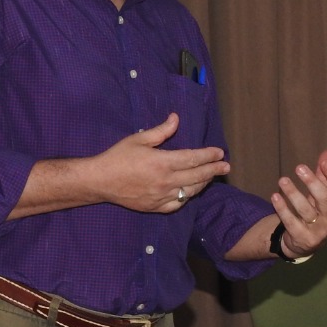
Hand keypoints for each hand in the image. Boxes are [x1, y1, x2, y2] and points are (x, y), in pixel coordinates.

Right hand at [95, 113, 230, 212]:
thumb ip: (161, 131)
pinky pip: (178, 204)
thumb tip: (176, 119)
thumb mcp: (139, 139)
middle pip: (197, 176)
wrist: (101, 181)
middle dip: (214, 170)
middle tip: (225, 166)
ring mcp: (161, 196)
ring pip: (190, 192)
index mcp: (163, 162)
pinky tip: (191, 192)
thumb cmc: (118, 157)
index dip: (209, 155)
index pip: (193, 158)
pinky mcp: (155, 207)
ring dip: (203, 183)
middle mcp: (166, 181)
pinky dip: (187, 197)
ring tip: (211, 177)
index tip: (220, 153)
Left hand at [271, 150, 326, 259]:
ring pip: (306, 210)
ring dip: (293, 194)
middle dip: (313, 183)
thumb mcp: (321, 193)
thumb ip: (323, 174)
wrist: (305, 243)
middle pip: (324, 199)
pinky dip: (283, 209)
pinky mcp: (303, 238)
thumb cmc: (315, 211)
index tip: (324, 161)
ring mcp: (318, 230)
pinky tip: (275, 196)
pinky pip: (291, 222)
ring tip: (282, 180)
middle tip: (299, 167)